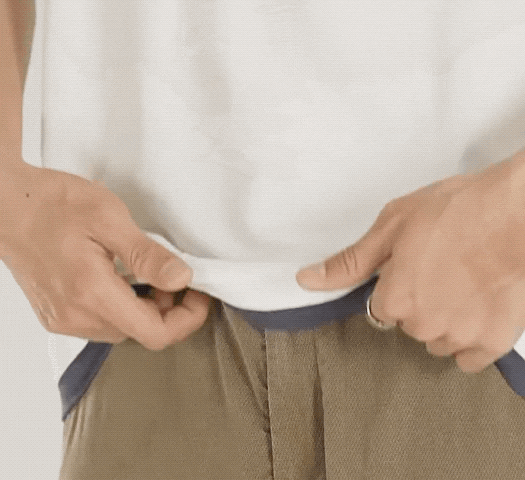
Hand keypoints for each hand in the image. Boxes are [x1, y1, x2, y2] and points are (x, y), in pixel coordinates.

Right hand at [0, 162, 209, 349]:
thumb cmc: (53, 204)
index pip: (155, 334)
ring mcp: (63, 319)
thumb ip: (148, 255)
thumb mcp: (109, 219)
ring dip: (146, 308)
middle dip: (169, 309)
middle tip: (173, 275)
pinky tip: (123, 279)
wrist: (5, 204)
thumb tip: (182, 278)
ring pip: (123, 329)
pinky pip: (102, 323)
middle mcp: (76, 317)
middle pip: (141, 333)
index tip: (199, 294)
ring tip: (147, 273)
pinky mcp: (56, 315)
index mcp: (92, 294)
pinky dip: (123, 307)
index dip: (187, 319)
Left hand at [296, 152, 524, 372]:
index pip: (381, 309)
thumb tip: (305, 280)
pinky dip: (470, 339)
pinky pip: (468, 358)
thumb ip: (349, 263)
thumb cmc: (454, 211)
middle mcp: (422, 326)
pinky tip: (476, 310)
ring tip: (463, 284)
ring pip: (437, 339)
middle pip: (409, 324)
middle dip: (419, 302)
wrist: (516, 213)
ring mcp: (459, 337)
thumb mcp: (391, 227)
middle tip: (441, 268)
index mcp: (394, 299)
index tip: (412, 268)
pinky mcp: (492, 341)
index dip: (395, 286)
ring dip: (444, 320)